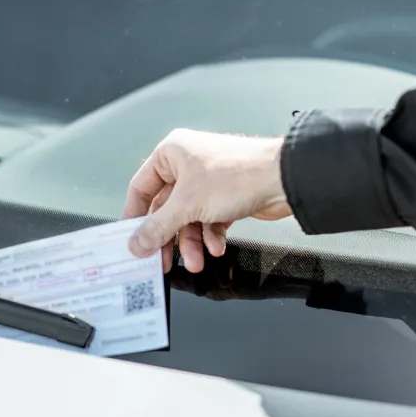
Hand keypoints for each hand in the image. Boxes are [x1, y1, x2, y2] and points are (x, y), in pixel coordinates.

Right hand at [122, 128, 290, 272]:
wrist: (283, 180)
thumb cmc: (237, 175)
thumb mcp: (187, 205)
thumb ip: (158, 227)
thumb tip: (136, 243)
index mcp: (171, 153)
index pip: (141, 188)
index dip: (135, 216)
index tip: (131, 240)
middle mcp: (188, 164)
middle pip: (166, 209)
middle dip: (167, 238)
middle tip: (161, 262)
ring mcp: (208, 181)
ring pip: (188, 219)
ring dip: (191, 243)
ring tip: (196, 262)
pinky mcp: (226, 197)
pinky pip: (208, 221)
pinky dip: (210, 237)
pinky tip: (215, 248)